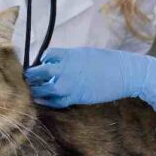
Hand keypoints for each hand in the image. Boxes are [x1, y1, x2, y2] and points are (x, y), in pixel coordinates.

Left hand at [25, 47, 155, 111]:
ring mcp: (71, 84)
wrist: (126, 73)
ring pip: (44, 89)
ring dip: (37, 90)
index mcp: (69, 55)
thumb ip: (68, 58)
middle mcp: (66, 69)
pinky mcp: (77, 97)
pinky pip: (56, 102)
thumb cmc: (107, 61)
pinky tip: (43, 100)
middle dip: (32, 76)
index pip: (45, 56)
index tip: (39, 66)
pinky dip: (48, 101)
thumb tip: (55, 62)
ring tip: (33, 91)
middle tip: (28, 79)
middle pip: (40, 73)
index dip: (40, 61)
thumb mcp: (85, 53)